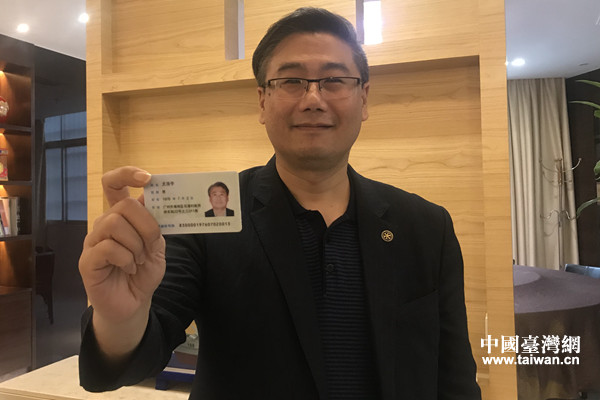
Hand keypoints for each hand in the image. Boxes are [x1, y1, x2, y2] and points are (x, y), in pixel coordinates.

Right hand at [79, 166, 165, 324]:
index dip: (127, 174)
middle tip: (149, 248)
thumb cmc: (143, 272)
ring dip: (136, 244)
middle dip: (145, 227)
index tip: (147, 178)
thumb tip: (151, 195)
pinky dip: (126, 258)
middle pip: (123, 206)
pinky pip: (108, 247)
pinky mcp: (87, 260)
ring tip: (139, 260)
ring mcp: (93, 241)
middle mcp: (104, 224)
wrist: (134, 303)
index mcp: (120, 216)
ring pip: (115, 224)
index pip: (114, 184)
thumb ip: (154, 222)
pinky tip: (129, 268)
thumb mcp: (157, 245)